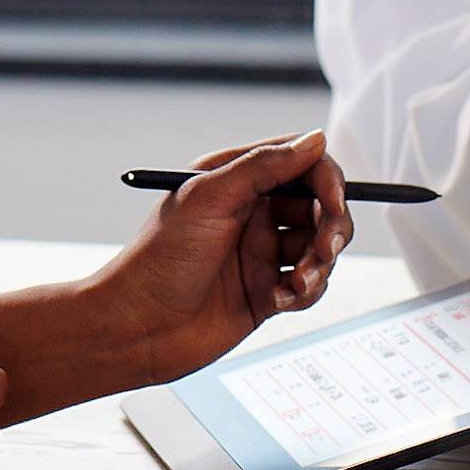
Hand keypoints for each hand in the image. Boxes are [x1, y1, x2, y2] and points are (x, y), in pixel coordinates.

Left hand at [93, 129, 356, 384]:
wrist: (136, 330)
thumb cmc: (158, 260)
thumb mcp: (209, 198)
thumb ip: (264, 166)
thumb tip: (315, 139)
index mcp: (237, 181)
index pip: (301, 164)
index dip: (326, 179)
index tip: (332, 202)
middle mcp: (253, 213)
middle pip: (320, 206)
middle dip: (331, 226)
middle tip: (324, 248)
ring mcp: (261, 253)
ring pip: (320, 247)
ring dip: (320, 263)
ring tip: (298, 281)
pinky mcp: (267, 292)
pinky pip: (309, 285)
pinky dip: (306, 292)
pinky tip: (280, 301)